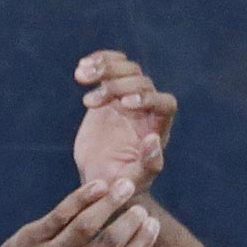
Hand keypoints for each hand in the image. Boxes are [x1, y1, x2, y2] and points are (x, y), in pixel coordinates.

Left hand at [0, 179, 160, 246]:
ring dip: (109, 203)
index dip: (141, 243)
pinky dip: (80, 198)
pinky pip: (59, 214)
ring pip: (84, 225)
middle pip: (107, 244)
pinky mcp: (29, 239)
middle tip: (142, 208)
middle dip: (129, 223)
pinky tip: (98, 186)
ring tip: (125, 186)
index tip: (153, 225)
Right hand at [72, 50, 176, 196]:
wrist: (101, 178)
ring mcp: (128, 98)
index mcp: (157, 128)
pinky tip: (81, 68)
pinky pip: (111, 66)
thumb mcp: (133, 182)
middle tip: (89, 103)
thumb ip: (148, 166)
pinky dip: (98, 61)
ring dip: (104, 68)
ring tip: (81, 76)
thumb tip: (153, 140)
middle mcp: (146, 110)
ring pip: (126, 69)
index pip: (165, 103)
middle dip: (116, 86)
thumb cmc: (121, 185)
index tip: (122, 105)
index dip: (147, 99)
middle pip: (142, 81)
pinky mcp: (109, 93)